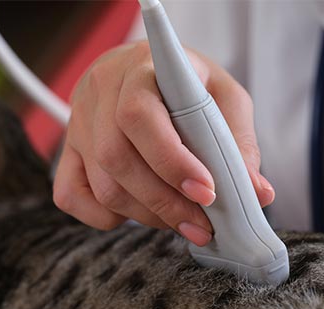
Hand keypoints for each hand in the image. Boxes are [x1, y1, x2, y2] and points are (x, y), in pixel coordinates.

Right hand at [53, 42, 274, 245]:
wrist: (143, 71)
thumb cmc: (186, 84)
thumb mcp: (222, 97)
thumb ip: (237, 143)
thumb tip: (257, 194)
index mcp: (138, 68)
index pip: (139, 115)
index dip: (171, 160)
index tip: (207, 193)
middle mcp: (98, 94)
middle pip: (116, 158)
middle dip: (164, 201)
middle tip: (202, 225)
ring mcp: (77, 126)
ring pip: (101, 185)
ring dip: (145, 215)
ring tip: (182, 222)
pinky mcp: (67, 153)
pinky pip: (71, 196)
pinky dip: (104, 216)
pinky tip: (136, 212)